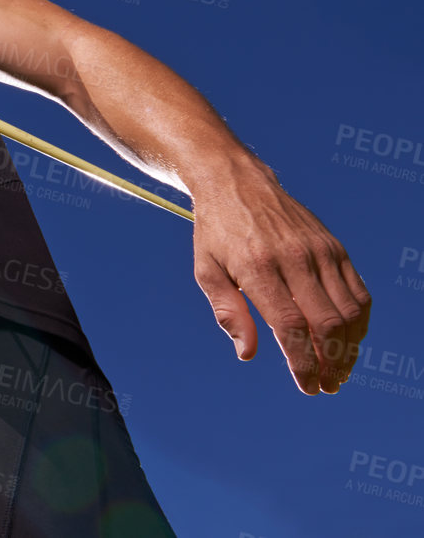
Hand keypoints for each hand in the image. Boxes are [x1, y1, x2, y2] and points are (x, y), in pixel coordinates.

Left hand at [191, 170, 370, 393]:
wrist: (235, 180)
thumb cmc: (216, 231)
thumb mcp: (206, 269)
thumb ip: (227, 312)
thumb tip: (247, 354)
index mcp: (257, 267)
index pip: (291, 326)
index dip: (303, 363)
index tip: (308, 386)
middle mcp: (294, 258)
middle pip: (327, 323)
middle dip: (331, 363)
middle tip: (327, 385)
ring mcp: (319, 251)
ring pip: (350, 311)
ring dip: (350, 348)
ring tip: (340, 370)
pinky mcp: (334, 246)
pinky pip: (358, 292)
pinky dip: (360, 321)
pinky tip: (350, 340)